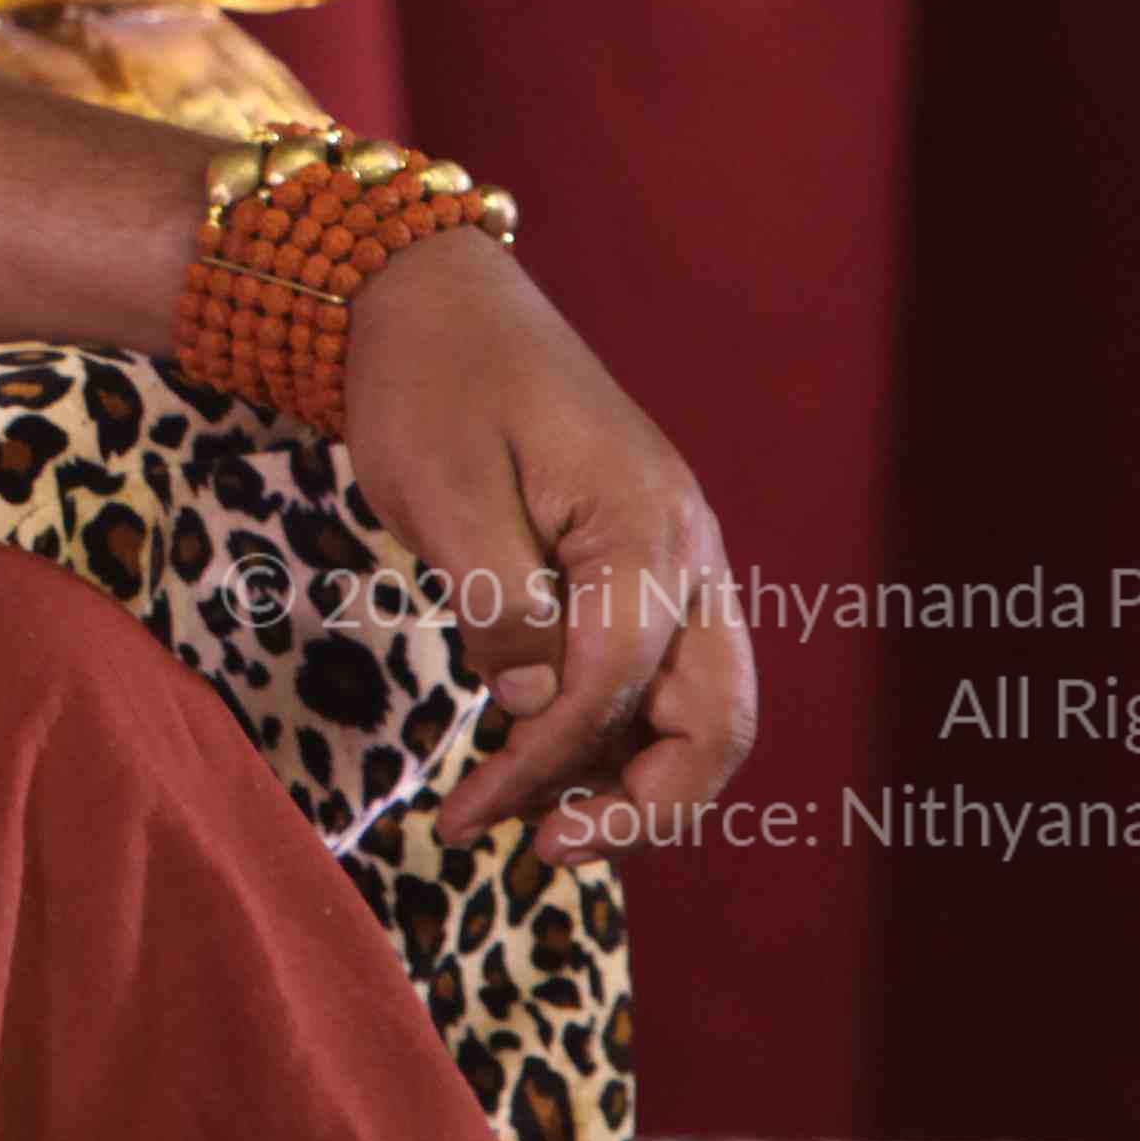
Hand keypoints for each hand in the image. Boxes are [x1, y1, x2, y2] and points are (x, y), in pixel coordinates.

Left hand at [340, 228, 758, 866]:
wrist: (425, 292)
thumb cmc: (428, 378)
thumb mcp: (442, 491)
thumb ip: (501, 608)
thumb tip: (542, 711)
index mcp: (646, 525)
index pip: (617, 685)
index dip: (549, 765)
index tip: (473, 816)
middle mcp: (685, 548)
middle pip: (714, 719)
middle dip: (644, 806)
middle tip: (545, 849)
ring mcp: (673, 557)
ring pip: (698, 707)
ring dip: (632, 779)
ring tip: (536, 822)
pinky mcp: (638, 565)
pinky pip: (658, 673)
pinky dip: (616, 733)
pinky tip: (543, 762)